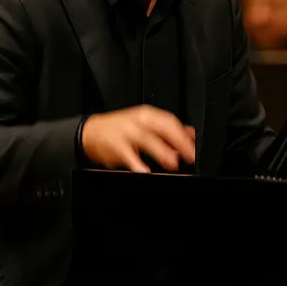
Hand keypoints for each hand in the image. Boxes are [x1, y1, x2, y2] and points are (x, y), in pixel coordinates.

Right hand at [81, 105, 195, 172]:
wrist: (92, 131)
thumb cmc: (121, 127)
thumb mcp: (145, 122)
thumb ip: (167, 128)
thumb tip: (190, 134)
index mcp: (147, 115)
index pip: (169, 121)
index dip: (183, 134)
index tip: (194, 146)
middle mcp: (137, 121)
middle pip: (161, 128)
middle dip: (177, 141)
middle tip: (189, 155)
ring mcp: (125, 132)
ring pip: (145, 139)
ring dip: (160, 150)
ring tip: (173, 162)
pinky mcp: (115, 145)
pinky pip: (126, 154)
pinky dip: (135, 162)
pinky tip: (144, 170)